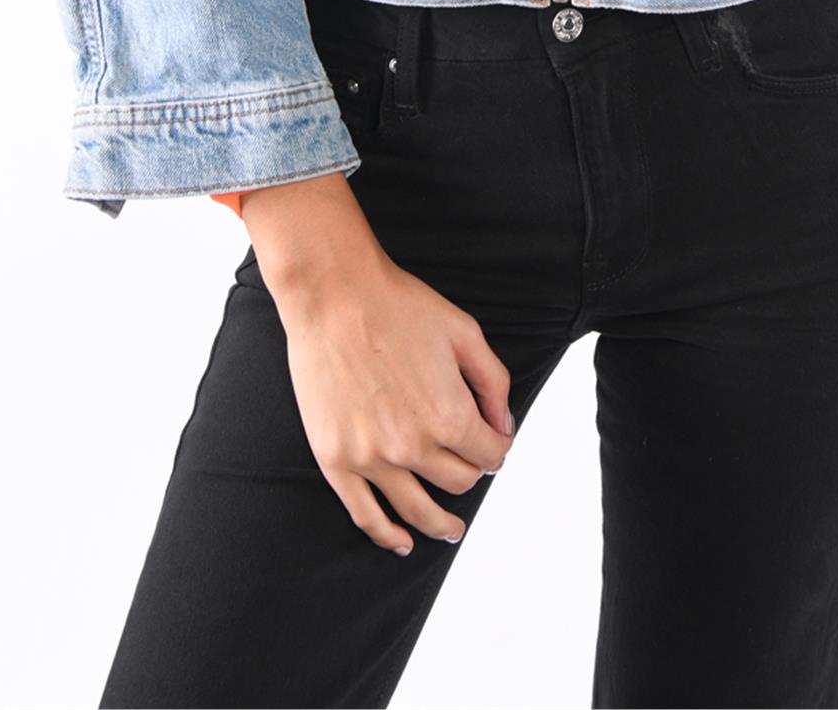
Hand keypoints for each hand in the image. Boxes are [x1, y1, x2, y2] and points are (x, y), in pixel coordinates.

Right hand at [244, 175, 515, 555]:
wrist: (334, 296)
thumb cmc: (398, 306)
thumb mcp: (465, 333)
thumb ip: (493, 383)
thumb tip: (503, 425)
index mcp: (450, 415)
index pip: (491, 455)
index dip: (497, 447)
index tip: (494, 440)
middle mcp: (413, 446)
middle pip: (458, 482)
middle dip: (471, 471)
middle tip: (469, 461)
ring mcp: (371, 458)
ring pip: (417, 510)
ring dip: (439, 524)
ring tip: (451, 530)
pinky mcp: (336, 460)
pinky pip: (366, 515)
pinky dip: (387, 535)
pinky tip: (402, 542)